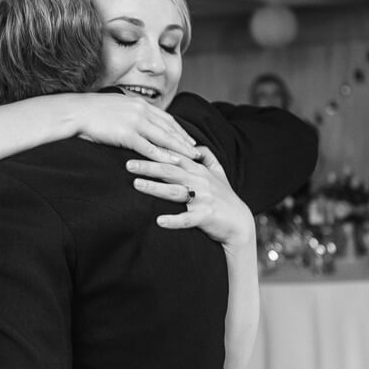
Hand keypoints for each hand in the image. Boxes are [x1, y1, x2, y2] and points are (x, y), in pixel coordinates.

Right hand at [74, 93, 199, 162]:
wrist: (75, 111)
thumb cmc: (90, 112)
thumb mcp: (115, 107)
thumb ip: (129, 113)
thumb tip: (133, 120)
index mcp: (139, 103)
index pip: (166, 118)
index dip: (179, 130)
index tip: (188, 139)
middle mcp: (141, 110)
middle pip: (169, 128)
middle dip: (185, 140)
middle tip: (197, 151)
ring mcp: (135, 122)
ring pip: (164, 137)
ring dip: (180, 149)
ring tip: (192, 159)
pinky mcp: (126, 134)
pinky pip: (148, 147)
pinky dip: (163, 155)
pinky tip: (173, 162)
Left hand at [127, 146, 253, 246]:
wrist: (240, 223)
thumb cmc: (225, 197)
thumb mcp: (218, 173)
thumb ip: (208, 157)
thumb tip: (196, 146)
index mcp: (199, 170)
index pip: (174, 157)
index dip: (156, 151)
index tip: (138, 145)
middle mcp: (199, 181)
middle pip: (170, 171)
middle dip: (148, 166)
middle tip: (128, 164)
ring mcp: (203, 198)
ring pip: (175, 191)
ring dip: (155, 188)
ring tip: (137, 184)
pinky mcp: (206, 216)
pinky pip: (187, 219)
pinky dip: (174, 220)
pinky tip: (159, 221)